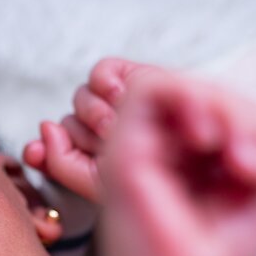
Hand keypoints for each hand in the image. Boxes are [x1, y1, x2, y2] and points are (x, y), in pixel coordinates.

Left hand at [23, 57, 158, 202]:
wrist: (212, 166)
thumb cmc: (163, 182)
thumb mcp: (102, 185)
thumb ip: (61, 163)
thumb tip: (43, 127)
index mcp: (91, 160)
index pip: (51, 146)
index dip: (50, 148)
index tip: (55, 154)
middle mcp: (102, 131)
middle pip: (68, 120)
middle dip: (81, 133)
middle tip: (106, 143)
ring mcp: (118, 103)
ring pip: (81, 96)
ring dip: (92, 111)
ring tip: (113, 127)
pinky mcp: (135, 77)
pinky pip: (103, 71)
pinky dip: (104, 81)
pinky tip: (118, 96)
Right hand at [99, 69, 255, 255]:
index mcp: (191, 164)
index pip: (230, 116)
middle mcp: (162, 152)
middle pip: (210, 97)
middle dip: (252, 120)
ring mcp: (139, 148)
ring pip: (183, 87)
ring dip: (224, 108)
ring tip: (242, 155)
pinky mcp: (122, 149)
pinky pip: (149, 88)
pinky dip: (187, 98)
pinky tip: (210, 136)